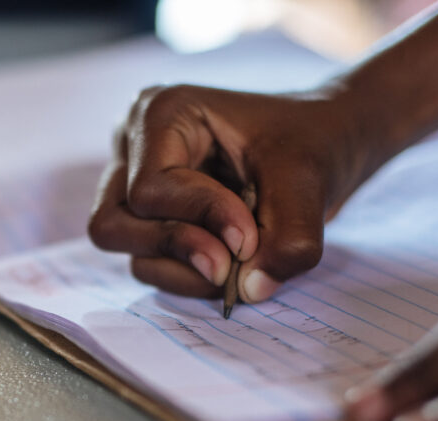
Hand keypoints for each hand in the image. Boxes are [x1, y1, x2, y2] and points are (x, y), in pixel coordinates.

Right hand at [87, 85, 360, 302]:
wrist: (324, 145)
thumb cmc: (312, 142)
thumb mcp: (309, 179)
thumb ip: (288, 236)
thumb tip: (251, 289)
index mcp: (162, 113)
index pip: (150, 190)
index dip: (200, 221)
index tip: (249, 238)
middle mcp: (132, 146)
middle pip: (113, 224)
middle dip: (177, 249)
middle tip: (231, 265)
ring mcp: (131, 184)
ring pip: (127, 252)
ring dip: (184, 270)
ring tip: (238, 262)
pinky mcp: (146, 219)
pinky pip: (148, 265)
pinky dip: (188, 276)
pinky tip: (229, 263)